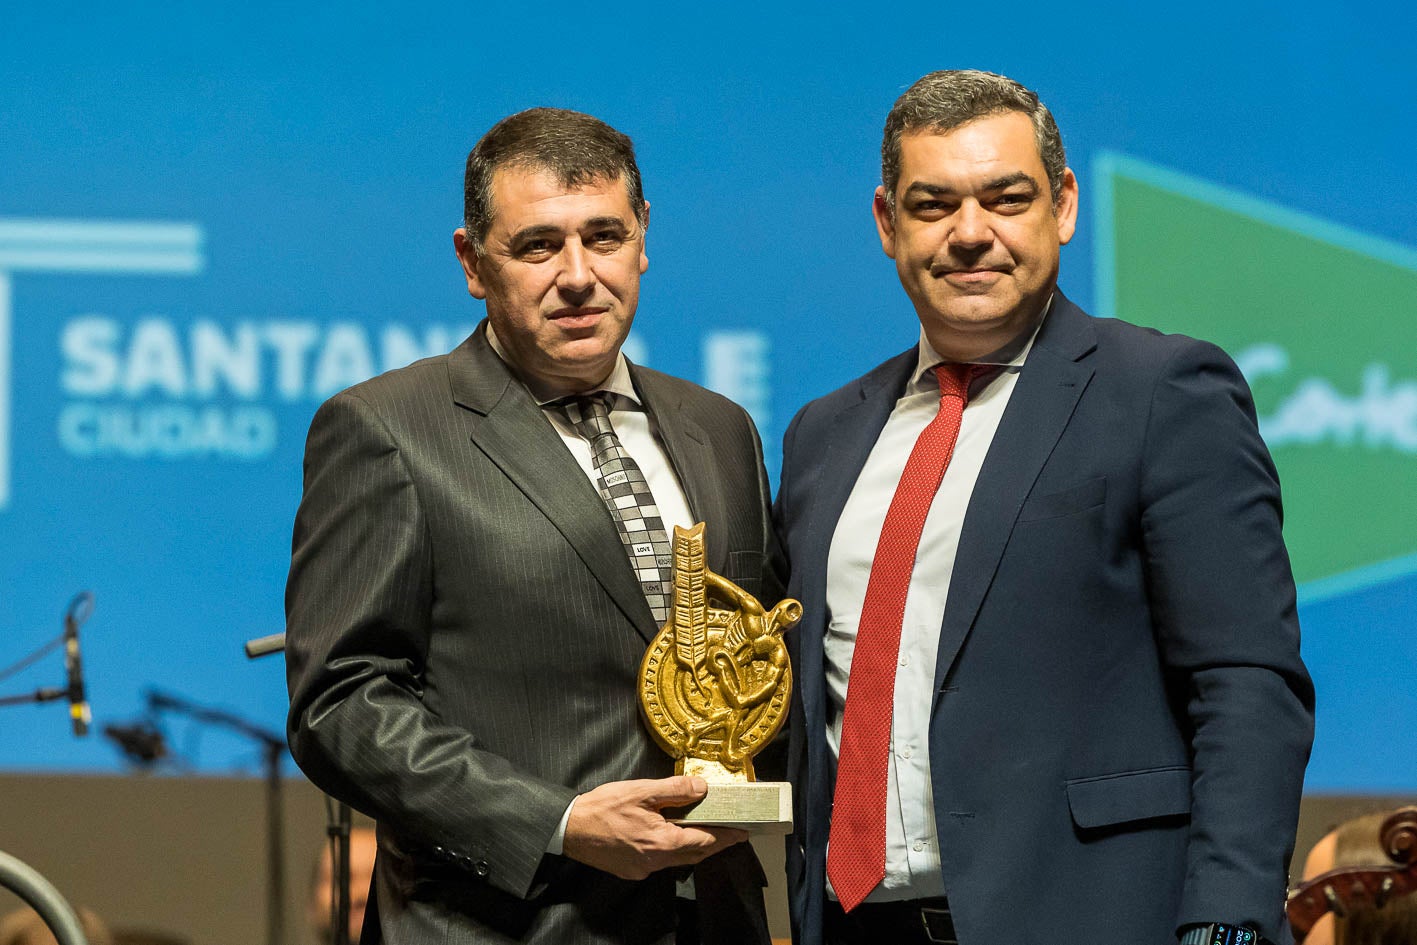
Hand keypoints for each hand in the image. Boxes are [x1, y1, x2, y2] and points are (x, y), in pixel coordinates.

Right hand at [562, 775, 748, 879]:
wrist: (568, 829)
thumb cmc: (602, 808)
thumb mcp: (641, 791)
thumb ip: (675, 790)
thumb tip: (703, 788)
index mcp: (662, 842)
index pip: (705, 841)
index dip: (726, 836)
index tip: (743, 832)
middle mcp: (655, 862)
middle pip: (694, 854)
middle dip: (714, 843)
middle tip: (732, 833)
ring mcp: (642, 869)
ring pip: (677, 859)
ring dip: (694, 846)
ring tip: (707, 832)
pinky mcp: (631, 870)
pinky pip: (660, 862)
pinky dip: (672, 850)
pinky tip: (671, 837)